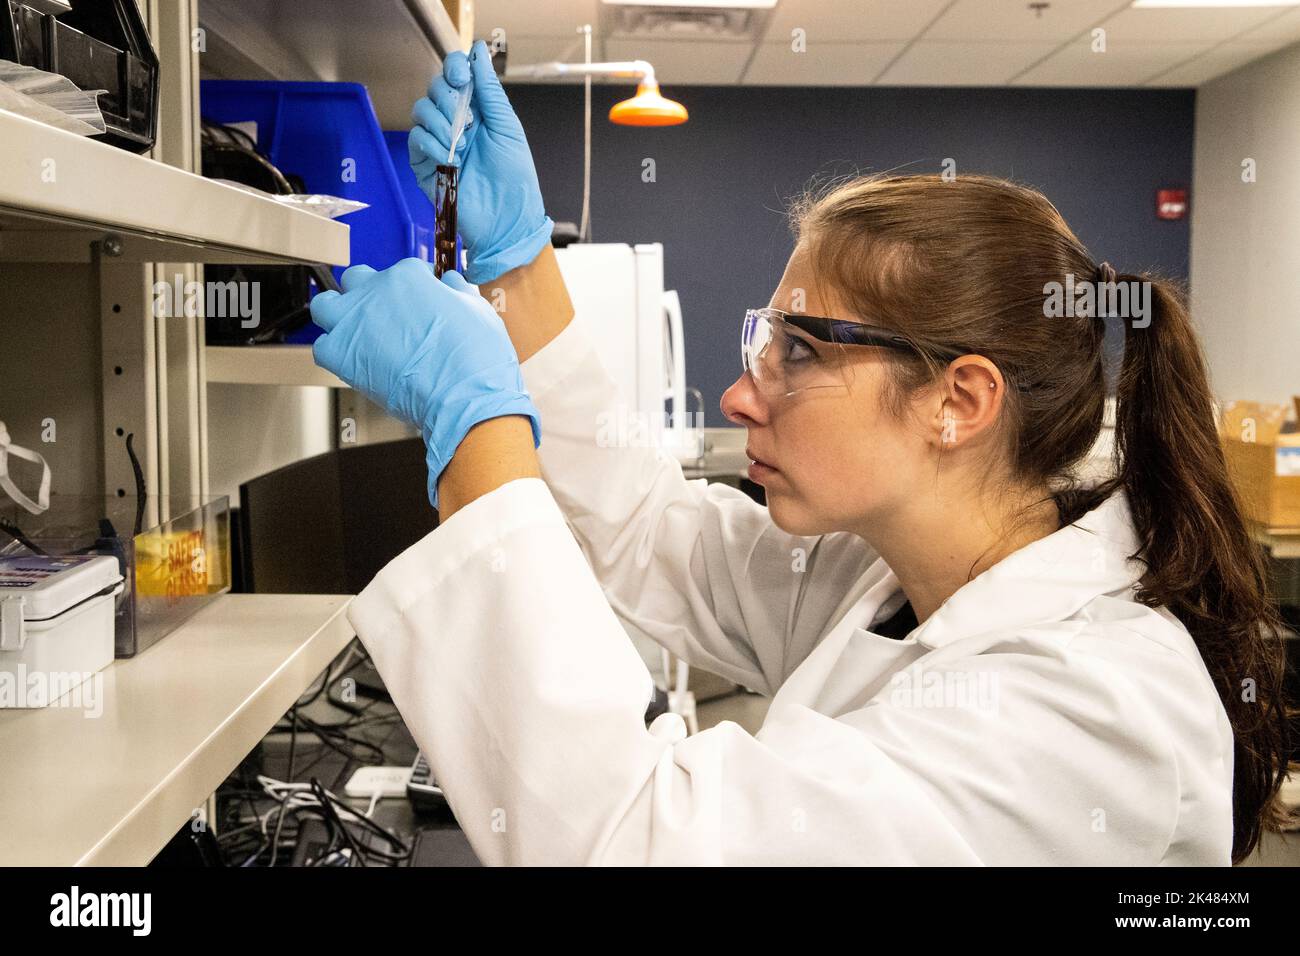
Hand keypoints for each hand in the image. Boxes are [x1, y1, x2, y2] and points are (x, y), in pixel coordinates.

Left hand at [309, 259, 540, 507]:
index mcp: (408, 275)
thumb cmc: (477, 357)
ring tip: (354, 334)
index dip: (411, 291)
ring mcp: (354, 321)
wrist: (465, 397)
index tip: (417, 305)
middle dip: (366, 294)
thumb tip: (450, 283)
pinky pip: (322, 347)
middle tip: (381, 316)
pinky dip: (334, 354)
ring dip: (337, 316)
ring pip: (325, 305)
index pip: (401, 272)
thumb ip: (457, 291)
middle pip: (357, 280)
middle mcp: (376, 291)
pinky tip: (353, 363)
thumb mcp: (477, 309)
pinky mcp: (341, 354)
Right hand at [410, 40, 553, 284]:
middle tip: (468, 123)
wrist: (507, 219)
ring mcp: (437, 142)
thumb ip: (489, 90)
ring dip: (441, 124)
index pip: (454, 75)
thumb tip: (477, 51)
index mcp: (476, 110)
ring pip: (421, 111)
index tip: (462, 76)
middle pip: (434, 88)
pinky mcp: (425, 164)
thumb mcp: (507, 126)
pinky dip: (431, 143)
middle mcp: (454, 123)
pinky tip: (450, 158)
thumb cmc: (514, 176)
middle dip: (448, 99)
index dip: (454, 68)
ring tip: (463, 147)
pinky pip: (415, 139)